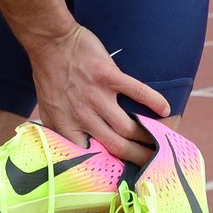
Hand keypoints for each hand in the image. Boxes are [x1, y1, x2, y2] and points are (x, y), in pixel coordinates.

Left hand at [30, 25, 169, 161]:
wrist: (50, 41)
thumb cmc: (48, 75)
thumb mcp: (47, 110)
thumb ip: (61, 131)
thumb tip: (76, 150)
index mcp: (66, 126)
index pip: (92, 157)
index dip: (111, 166)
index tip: (126, 171)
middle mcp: (82, 115)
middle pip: (117, 146)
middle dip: (138, 158)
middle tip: (153, 162)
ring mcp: (96, 95)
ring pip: (127, 126)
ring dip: (146, 136)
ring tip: (159, 140)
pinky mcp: (107, 75)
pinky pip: (135, 91)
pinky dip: (153, 100)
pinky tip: (165, 108)